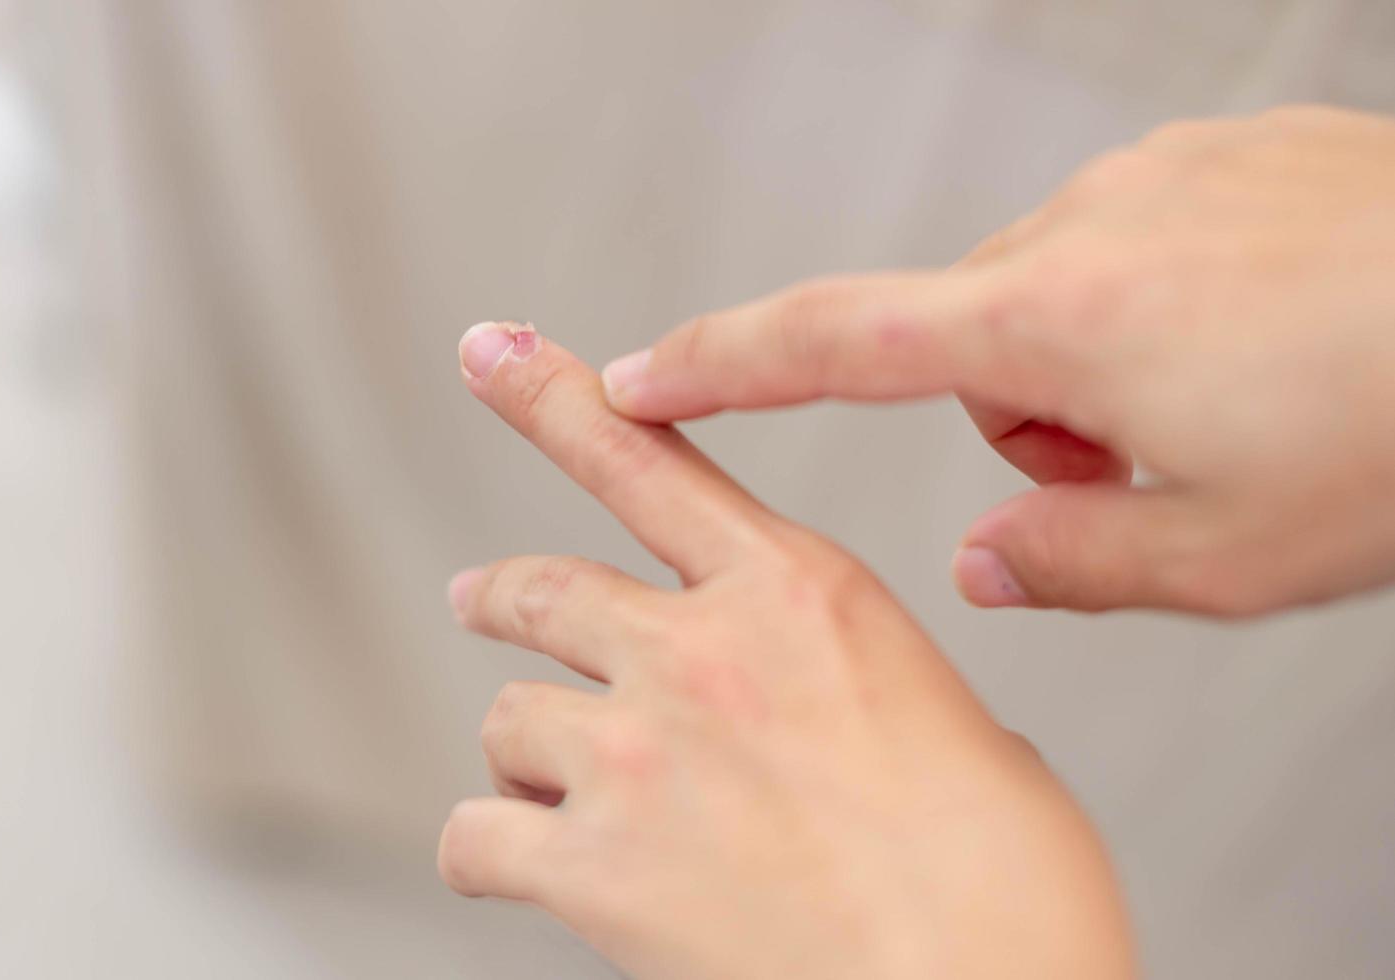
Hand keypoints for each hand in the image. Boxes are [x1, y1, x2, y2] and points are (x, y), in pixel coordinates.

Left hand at [441, 322, 1134, 979]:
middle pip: (546, 590)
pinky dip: (482, 849)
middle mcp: (704, 652)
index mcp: (803, 595)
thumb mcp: (959, 729)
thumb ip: (865, 695)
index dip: (553, 396)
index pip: (648, 460)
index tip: (489, 351)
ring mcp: (641, 753)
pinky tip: (505, 863)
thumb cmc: (1006, 889)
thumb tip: (836, 728)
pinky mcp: (593, 865)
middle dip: (505, 596)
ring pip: (509, 715)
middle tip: (481, 598)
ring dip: (521, 746)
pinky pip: (475, 834)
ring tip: (539, 781)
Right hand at [600, 106, 1394, 616]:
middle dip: (1023, 422)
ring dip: (1104, 373)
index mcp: (1062, 320)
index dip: (713, 366)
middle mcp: (1093, 224)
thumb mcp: (1224, 559)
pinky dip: (1170, 314)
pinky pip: (1140, 244)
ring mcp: (1165, 176)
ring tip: (1233, 410)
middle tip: (1142, 478)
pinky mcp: (1228, 155)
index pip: (827, 340)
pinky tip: (1274, 345)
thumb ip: (1064, 564)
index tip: (630, 376)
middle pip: (967, 340)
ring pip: (1058, 298)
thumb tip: (986, 557)